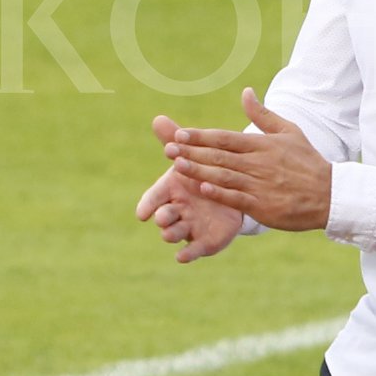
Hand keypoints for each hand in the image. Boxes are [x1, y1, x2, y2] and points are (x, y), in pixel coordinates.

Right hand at [135, 114, 243, 262]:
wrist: (234, 191)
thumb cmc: (206, 171)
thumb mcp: (194, 155)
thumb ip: (176, 141)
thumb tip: (158, 118)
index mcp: (171, 190)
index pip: (154, 196)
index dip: (148, 204)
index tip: (141, 213)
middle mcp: (176, 210)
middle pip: (164, 215)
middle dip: (162, 217)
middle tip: (162, 216)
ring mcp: (189, 227)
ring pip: (175, 233)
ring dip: (170, 233)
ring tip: (168, 234)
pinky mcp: (205, 241)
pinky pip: (195, 249)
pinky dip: (187, 254)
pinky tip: (182, 257)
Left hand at [163, 88, 332, 231]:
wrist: (330, 195)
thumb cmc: (308, 162)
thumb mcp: (289, 132)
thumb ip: (263, 114)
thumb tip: (245, 92)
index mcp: (262, 145)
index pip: (225, 138)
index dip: (201, 136)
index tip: (179, 134)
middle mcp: (258, 163)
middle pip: (219, 156)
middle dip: (192, 152)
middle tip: (168, 149)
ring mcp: (259, 185)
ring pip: (223, 176)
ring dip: (198, 171)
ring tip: (176, 166)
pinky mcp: (262, 206)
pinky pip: (236, 199)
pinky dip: (218, 193)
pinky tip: (201, 189)